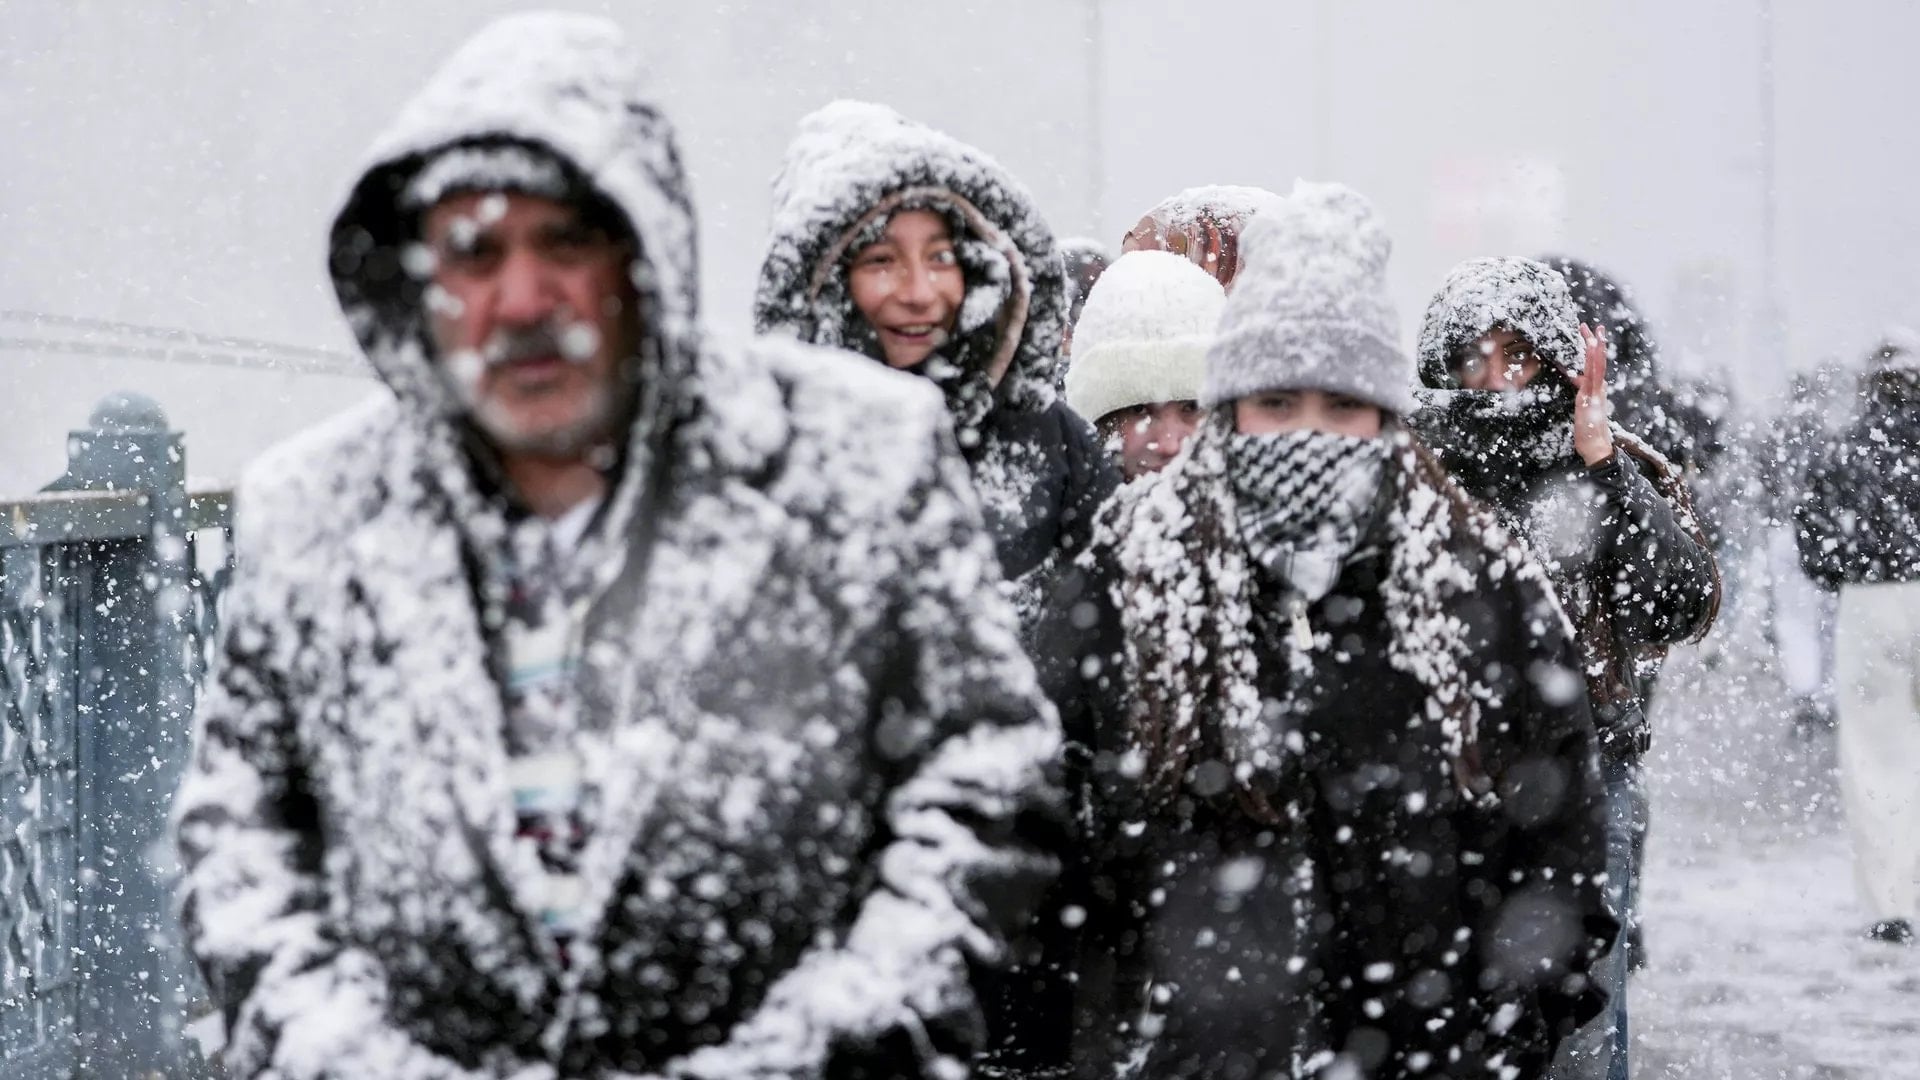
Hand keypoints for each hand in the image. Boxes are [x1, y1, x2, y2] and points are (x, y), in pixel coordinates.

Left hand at [1574, 323, 1615, 466]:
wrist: (1595, 445)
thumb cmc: (1588, 428)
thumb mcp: (1583, 405)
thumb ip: (1581, 390)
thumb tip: (1575, 377)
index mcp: (1596, 388)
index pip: (1594, 364)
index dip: (1592, 350)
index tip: (1589, 335)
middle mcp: (1599, 387)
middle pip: (1597, 360)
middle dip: (1595, 343)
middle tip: (1593, 326)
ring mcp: (1596, 392)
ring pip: (1597, 366)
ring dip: (1595, 349)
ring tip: (1594, 333)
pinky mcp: (1591, 398)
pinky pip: (1591, 378)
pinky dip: (1591, 364)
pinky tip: (1589, 357)